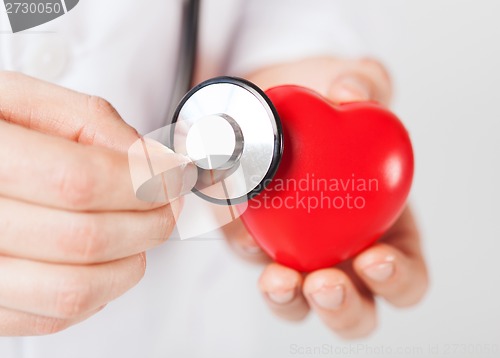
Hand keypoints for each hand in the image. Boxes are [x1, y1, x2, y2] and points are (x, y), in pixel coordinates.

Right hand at [0, 72, 195, 335]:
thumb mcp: (27, 102)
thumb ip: (92, 122)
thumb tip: (153, 161)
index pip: (78, 182)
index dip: (142, 182)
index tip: (175, 175)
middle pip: (86, 240)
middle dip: (151, 221)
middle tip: (168, 201)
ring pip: (76, 290)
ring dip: (132, 261)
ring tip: (141, 230)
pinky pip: (59, 316)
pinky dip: (102, 289)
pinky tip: (105, 257)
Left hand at [223, 57, 428, 338]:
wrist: (271, 96)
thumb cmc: (323, 102)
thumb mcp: (352, 84)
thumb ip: (366, 82)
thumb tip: (351, 89)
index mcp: (383, 226)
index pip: (405, 274)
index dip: (398, 279)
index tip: (376, 259)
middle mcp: (339, 248)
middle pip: (352, 309)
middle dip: (342, 307)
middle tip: (323, 283)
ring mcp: (292, 248)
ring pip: (295, 300)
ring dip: (287, 299)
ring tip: (277, 279)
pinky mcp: (249, 236)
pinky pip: (245, 253)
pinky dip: (241, 245)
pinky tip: (238, 226)